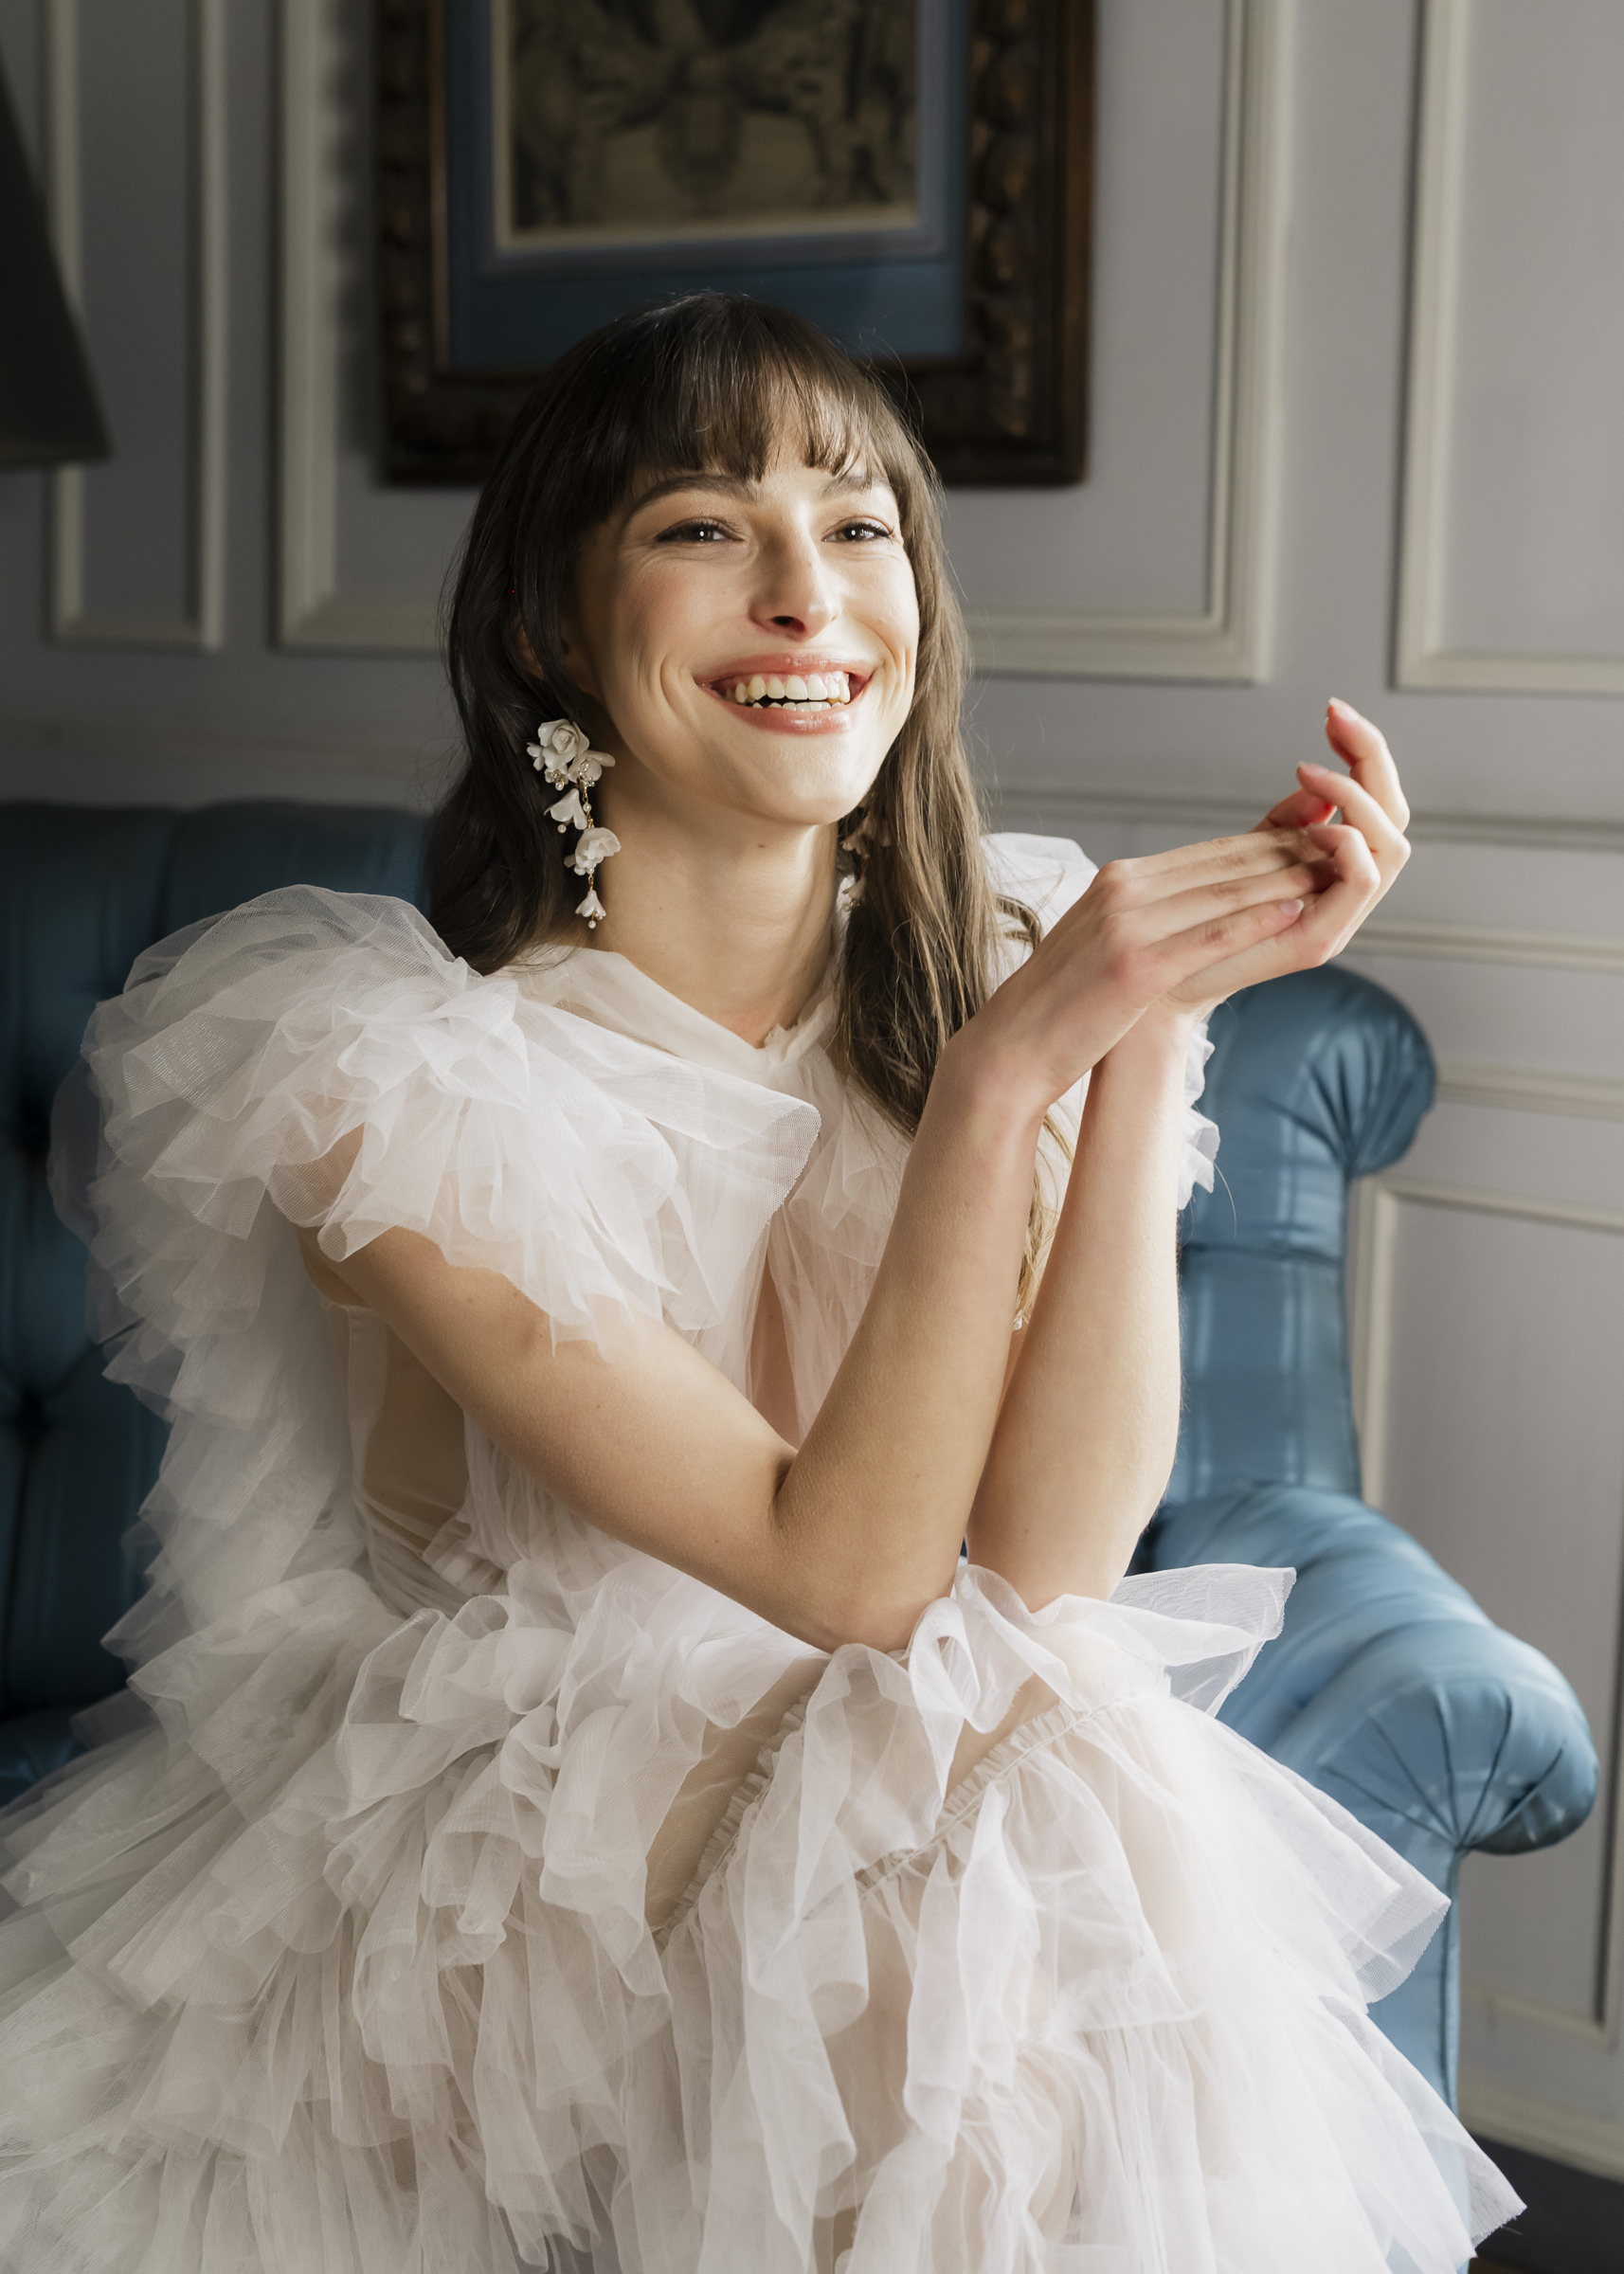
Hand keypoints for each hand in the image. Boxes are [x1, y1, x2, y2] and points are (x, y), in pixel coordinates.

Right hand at [963, 826, 1324, 1112]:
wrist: (1012, 1049)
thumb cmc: (1063, 1005)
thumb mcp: (1104, 943)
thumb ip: (1148, 915)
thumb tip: (1196, 907)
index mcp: (1117, 881)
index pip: (1208, 854)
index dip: (1268, 843)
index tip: (1315, 837)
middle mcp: (1122, 890)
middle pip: (1223, 863)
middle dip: (1288, 850)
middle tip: (1342, 840)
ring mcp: (1127, 924)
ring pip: (1224, 891)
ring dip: (1286, 877)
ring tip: (1335, 869)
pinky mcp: (1135, 965)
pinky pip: (1209, 934)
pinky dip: (1257, 918)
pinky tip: (1295, 908)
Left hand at [1162, 698, 1410, 1012]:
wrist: (1152, 992)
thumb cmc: (1184, 929)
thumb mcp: (1237, 863)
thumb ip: (1279, 828)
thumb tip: (1313, 785)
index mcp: (1328, 873)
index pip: (1374, 803)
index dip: (1363, 752)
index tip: (1333, 711)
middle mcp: (1343, 895)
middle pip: (1397, 816)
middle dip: (1373, 757)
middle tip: (1336, 717)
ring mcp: (1337, 919)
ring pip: (1393, 844)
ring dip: (1358, 796)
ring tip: (1313, 770)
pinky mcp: (1318, 940)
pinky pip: (1365, 881)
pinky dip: (1351, 842)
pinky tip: (1319, 819)